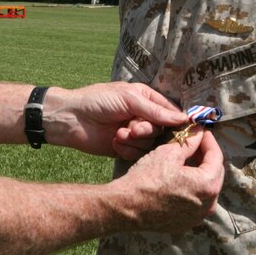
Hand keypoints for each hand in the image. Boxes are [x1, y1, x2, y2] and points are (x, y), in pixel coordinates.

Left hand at [44, 82, 186, 157]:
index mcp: (147, 99)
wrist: (71, 118)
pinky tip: (114, 142)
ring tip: (118, 134)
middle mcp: (143, 117)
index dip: (175, 122)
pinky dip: (127, 150)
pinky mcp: (126, 149)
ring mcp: (135, 134)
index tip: (180, 130)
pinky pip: (138, 155)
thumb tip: (183, 118)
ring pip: (151, 145)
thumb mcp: (129, 99)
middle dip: (147, 131)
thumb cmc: (98, 100)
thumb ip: (155, 110)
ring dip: (135, 141)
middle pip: (162, 131)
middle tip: (132, 128)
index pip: (171, 112)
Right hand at [112, 128, 224, 233]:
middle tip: (194, 143)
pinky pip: (196, 202)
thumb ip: (189, 142)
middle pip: (215, 174)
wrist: (127, 206)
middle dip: (206, 156)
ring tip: (187, 159)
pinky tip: (180, 178)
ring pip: (206, 189)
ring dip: (200, 172)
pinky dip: (192, 188)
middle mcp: (209, 204)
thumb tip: (199, 133)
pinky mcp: (187, 223)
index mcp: (207, 185)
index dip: (209, 140)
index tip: (201, 131)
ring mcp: (198, 216)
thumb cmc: (147, 178)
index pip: (217, 157)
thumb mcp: (168, 153)